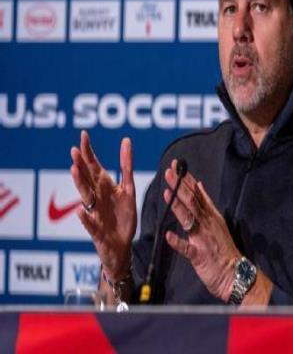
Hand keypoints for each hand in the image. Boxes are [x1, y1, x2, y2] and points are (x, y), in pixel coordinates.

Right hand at [70, 130, 136, 278]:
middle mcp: (97, 198)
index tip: (83, 135)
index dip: (89, 152)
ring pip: (85, 197)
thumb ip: (126, 166)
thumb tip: (126, 141)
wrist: (121, 246)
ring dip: (80, 184)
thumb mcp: (128, 189)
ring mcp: (95, 214)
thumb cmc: (123, 217)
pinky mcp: (97, 232)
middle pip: (87, 179)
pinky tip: (79, 212)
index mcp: (105, 188)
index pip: (95, 167)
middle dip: (81, 164)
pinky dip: (85, 219)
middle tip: (75, 149)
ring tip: (74, 170)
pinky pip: (90, 224)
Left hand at [164, 160, 239, 301]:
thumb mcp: (217, 221)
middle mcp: (207, 223)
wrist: (234, 274)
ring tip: (166, 193)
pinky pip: (187, 249)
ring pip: (189, 219)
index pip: (197, 194)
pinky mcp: (200, 256)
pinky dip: (178, 242)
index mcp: (211, 215)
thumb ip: (207, 203)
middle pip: (192, 202)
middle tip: (168, 172)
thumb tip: (199, 184)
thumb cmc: (223, 248)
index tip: (176, 166)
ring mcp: (204, 239)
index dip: (186, 180)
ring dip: (177, 205)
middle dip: (179, 186)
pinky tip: (168, 235)